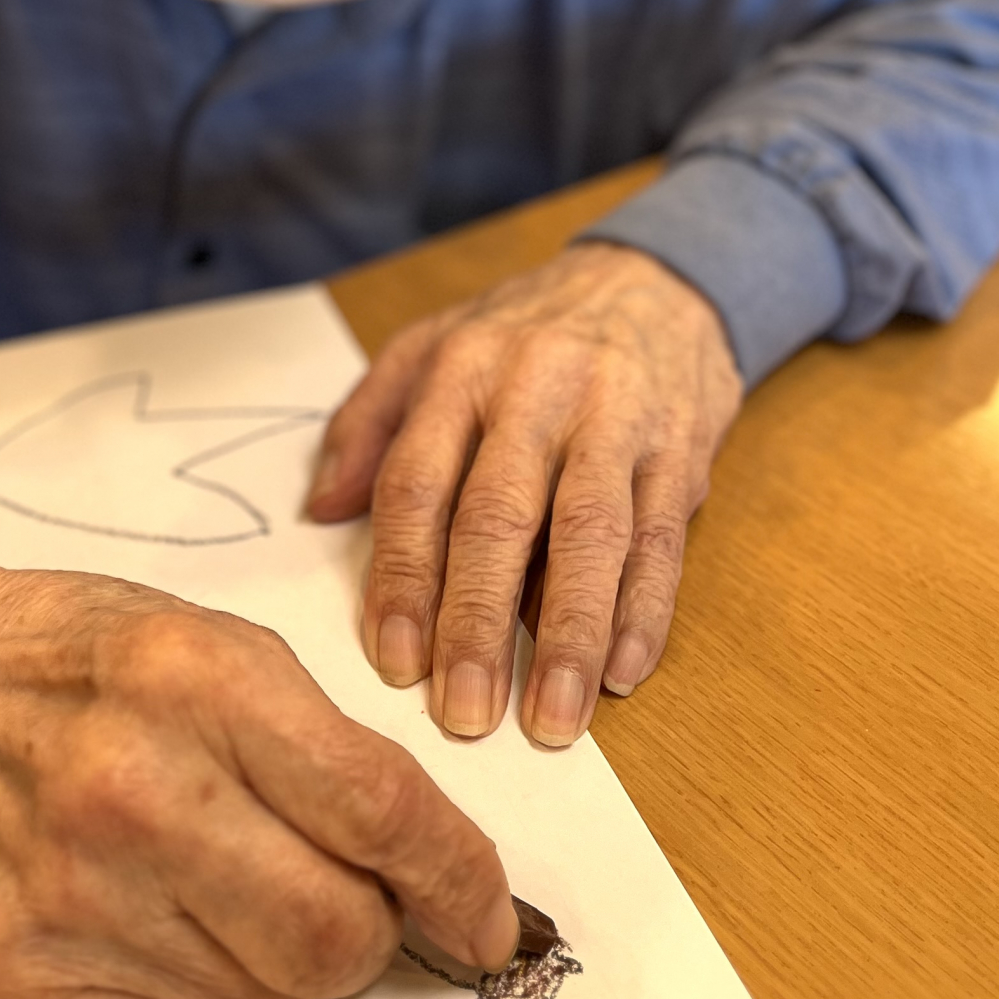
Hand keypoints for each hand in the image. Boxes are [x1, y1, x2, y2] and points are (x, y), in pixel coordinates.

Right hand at [0, 543, 517, 998]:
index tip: (489, 918)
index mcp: (202, 684)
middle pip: (335, 940)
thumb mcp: (225, 648)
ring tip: (215, 883)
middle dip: (367, 933)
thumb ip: (330, 751)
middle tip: (336, 893)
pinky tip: (150, 920)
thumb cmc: (92, 658)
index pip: (381, 814)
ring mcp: (70, 891)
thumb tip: (436, 875)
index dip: (459, 880)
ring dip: (275, 964)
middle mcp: (133, 791)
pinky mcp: (21, 969)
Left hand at [306, 243, 742, 749]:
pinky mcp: (679, 448)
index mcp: (461, 369)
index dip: (402, 576)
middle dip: (477, 623)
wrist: (655, 280)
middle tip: (464, 714)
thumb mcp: (432, 345)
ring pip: (589, 534)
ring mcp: (614, 418)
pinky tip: (623, 672)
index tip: (393, 661)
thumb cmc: (528, 330)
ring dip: (568, 634)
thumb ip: (369, 423)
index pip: (419, 483)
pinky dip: (645, 610)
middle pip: (499, 516)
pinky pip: (662, 537)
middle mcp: (535, 391)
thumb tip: (320, 511)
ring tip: (551, 718)